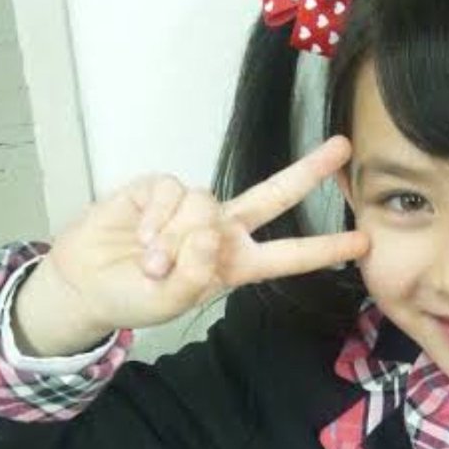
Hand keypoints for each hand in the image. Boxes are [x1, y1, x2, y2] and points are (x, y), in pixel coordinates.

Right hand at [42, 135, 368, 335]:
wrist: (86, 282)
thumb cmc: (134, 297)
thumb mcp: (172, 300)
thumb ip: (196, 272)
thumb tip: (210, 230)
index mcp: (235, 263)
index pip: (288, 255)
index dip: (324, 249)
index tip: (363, 242)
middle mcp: (221, 229)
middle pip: (273, 194)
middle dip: (308, 170)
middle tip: (343, 148)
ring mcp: (192, 207)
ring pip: (204, 203)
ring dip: (172, 238)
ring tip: (150, 261)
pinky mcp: (159, 188)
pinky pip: (170, 192)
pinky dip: (153, 220)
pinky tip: (138, 239)